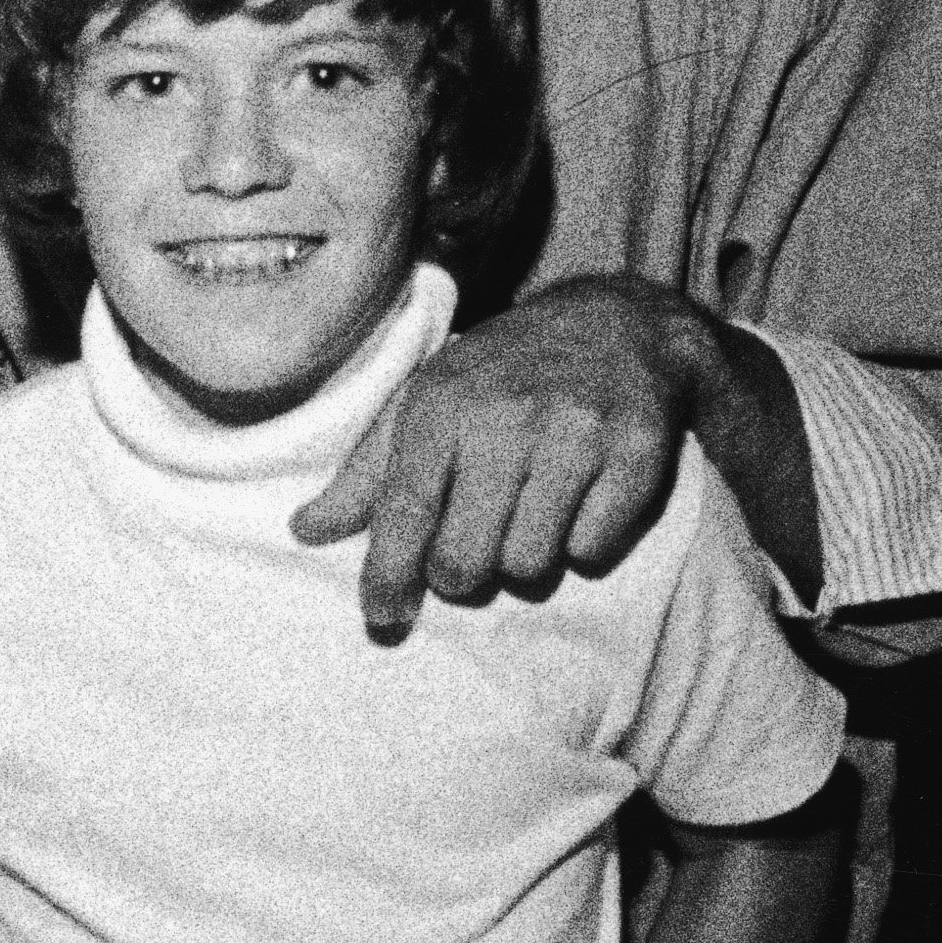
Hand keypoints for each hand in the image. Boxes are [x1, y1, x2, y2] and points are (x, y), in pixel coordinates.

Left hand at [292, 279, 701, 637]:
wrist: (619, 324)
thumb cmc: (503, 374)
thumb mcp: (427, 402)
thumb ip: (368, 474)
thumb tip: (304, 531)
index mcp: (442, 405)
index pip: (405, 512)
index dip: (389, 576)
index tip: (384, 617)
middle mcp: (507, 418)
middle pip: (465, 560)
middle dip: (463, 574)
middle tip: (474, 550)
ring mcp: (576, 435)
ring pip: (529, 566)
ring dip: (525, 559)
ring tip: (530, 515)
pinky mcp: (636, 455)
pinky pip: (591, 552)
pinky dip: (583, 544)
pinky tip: (580, 502)